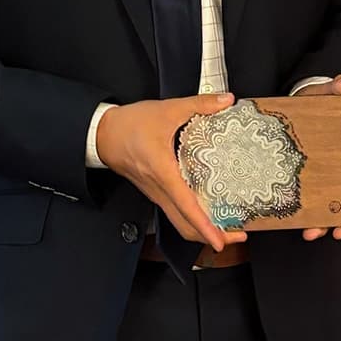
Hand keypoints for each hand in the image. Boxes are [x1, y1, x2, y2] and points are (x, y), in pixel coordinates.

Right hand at [95, 93, 247, 251]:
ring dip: (203, 230)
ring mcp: (157, 195)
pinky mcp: (156, 192)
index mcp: (164, 173)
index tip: (222, 240)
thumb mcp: (167, 110)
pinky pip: (175, 213)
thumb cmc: (129, 126)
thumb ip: (199, 104)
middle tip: (236, 235)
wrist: (104, 134)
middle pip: (185, 226)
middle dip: (211, 236)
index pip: (187, 207)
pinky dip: (193, 218)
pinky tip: (208, 209)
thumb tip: (225, 100)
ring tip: (226, 226)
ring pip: (180, 223)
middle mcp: (160, 190)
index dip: (206, 227)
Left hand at [295, 75, 340, 240]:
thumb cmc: (315, 105)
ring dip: (335, 227)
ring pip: (340, 215)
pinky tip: (308, 229)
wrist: (292, 108)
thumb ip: (334, 90)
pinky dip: (315, 224)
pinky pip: (316, 212)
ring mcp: (329, 183)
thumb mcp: (323, 96)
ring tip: (324, 232)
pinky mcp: (309, 187)